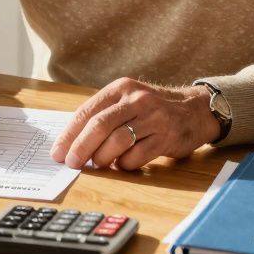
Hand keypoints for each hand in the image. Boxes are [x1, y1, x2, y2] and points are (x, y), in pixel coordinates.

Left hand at [50, 78, 218, 170]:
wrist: (195, 110)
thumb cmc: (152, 109)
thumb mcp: (127, 100)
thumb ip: (103, 115)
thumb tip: (71, 142)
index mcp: (121, 89)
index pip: (87, 111)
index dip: (69, 134)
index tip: (58, 152)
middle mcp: (136, 100)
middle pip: (100, 125)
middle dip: (80, 148)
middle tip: (71, 163)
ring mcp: (153, 117)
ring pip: (117, 141)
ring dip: (102, 158)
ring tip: (97, 164)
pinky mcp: (166, 137)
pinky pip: (137, 155)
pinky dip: (124, 164)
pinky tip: (122, 164)